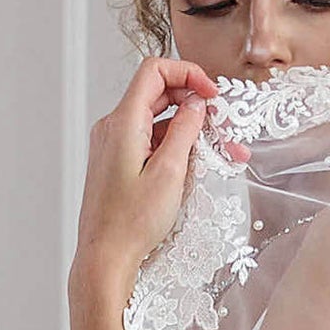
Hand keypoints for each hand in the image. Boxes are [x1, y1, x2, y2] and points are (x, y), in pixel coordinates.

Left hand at [71, 58, 248, 298]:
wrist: (104, 259)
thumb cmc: (131, 224)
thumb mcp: (169, 173)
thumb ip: (185, 131)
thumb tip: (196, 103)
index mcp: (123, 122)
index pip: (155, 70)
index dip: (188, 74)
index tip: (213, 96)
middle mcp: (113, 127)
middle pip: (159, 94)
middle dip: (196, 106)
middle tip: (224, 128)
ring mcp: (113, 145)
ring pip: (158, 121)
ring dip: (190, 131)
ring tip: (222, 153)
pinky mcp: (117, 163)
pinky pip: (149, 141)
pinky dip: (174, 147)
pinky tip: (196, 165)